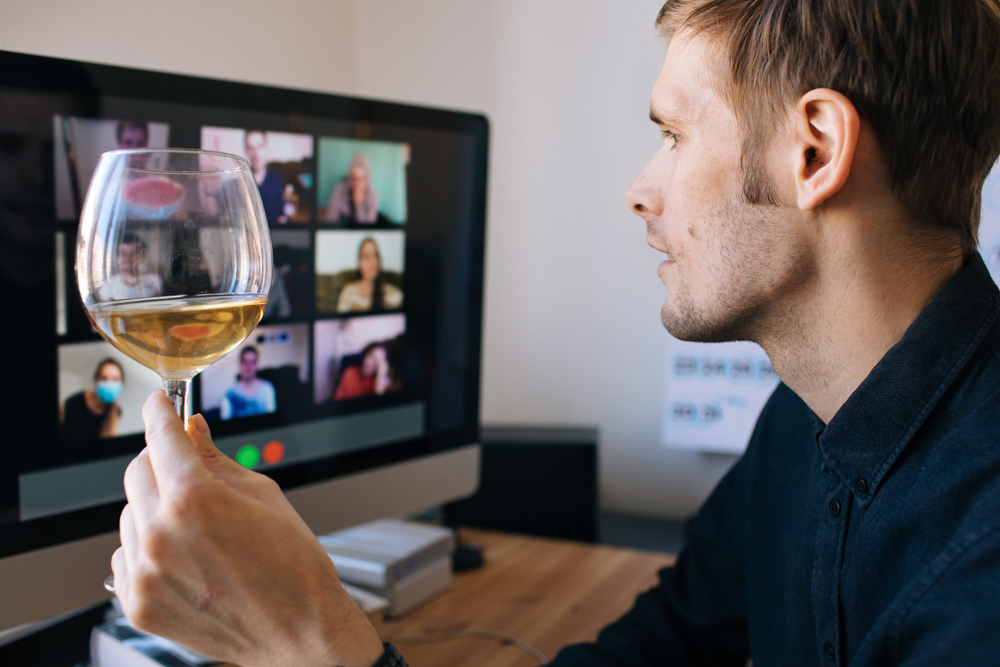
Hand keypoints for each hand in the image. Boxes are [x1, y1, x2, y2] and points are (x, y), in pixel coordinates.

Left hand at [111, 391, 383, 666]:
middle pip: (136, 472)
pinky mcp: (139, 603)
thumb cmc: (292, 565)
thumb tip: (193, 430)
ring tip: (198, 529)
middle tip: (187, 469)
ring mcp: (145, 572)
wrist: (297, 630)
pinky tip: (185, 557)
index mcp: (195, 499)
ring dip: (155, 508)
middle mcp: (161, 534)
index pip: (160, 437)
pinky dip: (148, 548)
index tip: (159, 403)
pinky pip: (125, 555)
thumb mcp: (263, 495)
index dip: (160, 412)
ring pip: (131, 514)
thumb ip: (216, 459)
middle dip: (160, 461)